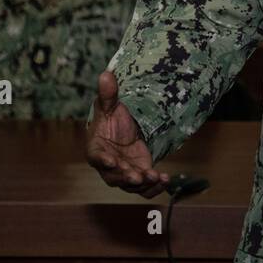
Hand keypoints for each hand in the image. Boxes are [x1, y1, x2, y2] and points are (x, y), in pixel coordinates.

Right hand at [86, 70, 169, 197]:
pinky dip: (155, 187)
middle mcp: (108, 167)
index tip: (111, 162)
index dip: (103, 161)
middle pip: (114, 177)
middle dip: (126, 178)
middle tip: (137, 176)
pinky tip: (166, 179)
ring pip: (132, 186)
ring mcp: (124, 174)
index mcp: (96, 150)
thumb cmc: (111, 120)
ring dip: (144, 184)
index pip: (97, 157)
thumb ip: (107, 94)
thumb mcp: (109, 106)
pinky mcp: (139, 176)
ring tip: (156, 177)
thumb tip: (106, 74)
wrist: (123, 131)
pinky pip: (146, 188)